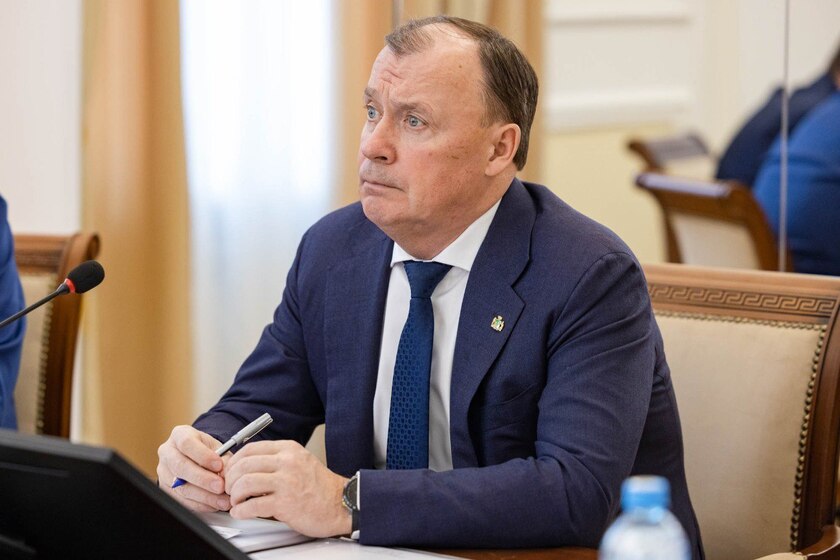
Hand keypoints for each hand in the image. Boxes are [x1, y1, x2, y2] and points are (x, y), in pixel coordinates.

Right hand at [157, 425, 231, 512]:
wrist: (197, 457)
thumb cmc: (208, 450)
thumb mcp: (217, 447)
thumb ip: (223, 458)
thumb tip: (227, 475)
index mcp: (179, 435)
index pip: (187, 443)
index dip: (203, 455)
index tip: (219, 465)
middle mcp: (167, 452)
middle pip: (180, 466)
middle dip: (203, 479)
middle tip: (220, 486)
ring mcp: (164, 472)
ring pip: (181, 487)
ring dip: (204, 496)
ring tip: (223, 500)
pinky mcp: (166, 490)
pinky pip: (182, 500)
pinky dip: (201, 504)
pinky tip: (215, 504)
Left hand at [224, 440, 351, 537]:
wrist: (340, 504)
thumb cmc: (319, 487)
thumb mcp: (299, 462)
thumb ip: (275, 460)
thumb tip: (246, 467)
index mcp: (289, 450)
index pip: (250, 449)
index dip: (234, 462)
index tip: (230, 472)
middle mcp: (287, 462)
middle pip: (244, 465)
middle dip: (230, 480)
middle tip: (229, 489)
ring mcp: (286, 482)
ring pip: (245, 483)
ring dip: (234, 495)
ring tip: (236, 501)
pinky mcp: (285, 504)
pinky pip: (252, 506)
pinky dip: (240, 511)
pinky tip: (241, 512)